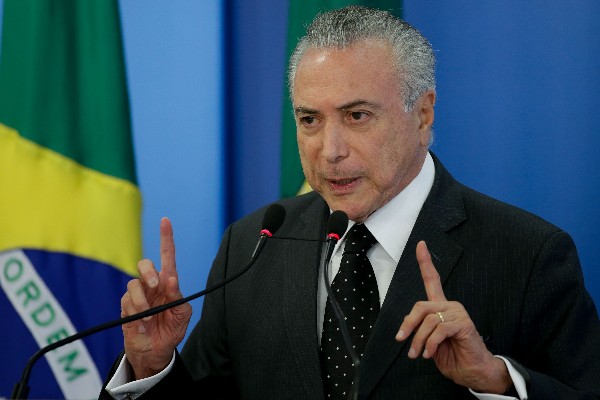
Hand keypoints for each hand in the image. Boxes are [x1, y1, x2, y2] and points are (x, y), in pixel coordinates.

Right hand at [120, 217, 191, 379]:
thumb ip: (178, 297)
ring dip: (142, 300)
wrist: (155, 352)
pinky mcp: (126, 306)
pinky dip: (137, 311)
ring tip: (149, 316)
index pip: (167, 256)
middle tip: (156, 285)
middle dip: (148, 271)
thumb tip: (171, 279)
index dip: (166, 238)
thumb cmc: (170, 331)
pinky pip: (127, 300)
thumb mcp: (182, 315)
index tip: (165, 220)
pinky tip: (143, 322)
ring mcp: (138, 295)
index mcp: (168, 284)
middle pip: (144, 264)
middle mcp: (152, 285)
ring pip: (133, 283)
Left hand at [395, 241, 511, 393]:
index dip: (425, 261)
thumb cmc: (452, 356)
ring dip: (419, 340)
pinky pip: (439, 330)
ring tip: (418, 354)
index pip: (432, 279)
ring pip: (428, 321)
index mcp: (441, 307)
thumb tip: (408, 329)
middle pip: (420, 306)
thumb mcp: (429, 341)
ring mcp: (458, 313)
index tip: (420, 244)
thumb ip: (420, 329)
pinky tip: (430, 354)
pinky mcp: (463, 324)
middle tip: (402, 340)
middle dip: (408, 324)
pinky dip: (430, 344)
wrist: (472, 372)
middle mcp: (450, 306)